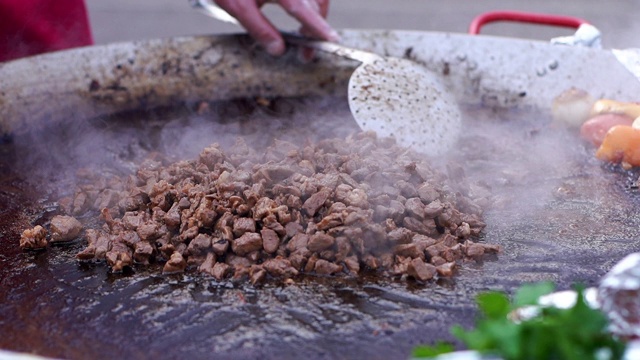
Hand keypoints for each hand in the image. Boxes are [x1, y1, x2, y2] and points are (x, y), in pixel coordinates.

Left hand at [214, 0, 338, 55]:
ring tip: (305, 36)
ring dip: (315, 17)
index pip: (302, 8)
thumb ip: (259, 28)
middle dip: (315, 30)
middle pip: (314, 4)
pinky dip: (311, 6)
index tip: (330, 41)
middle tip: (307, 53)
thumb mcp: (238, 6)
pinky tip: (303, 17)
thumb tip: (278, 50)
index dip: (317, 26)